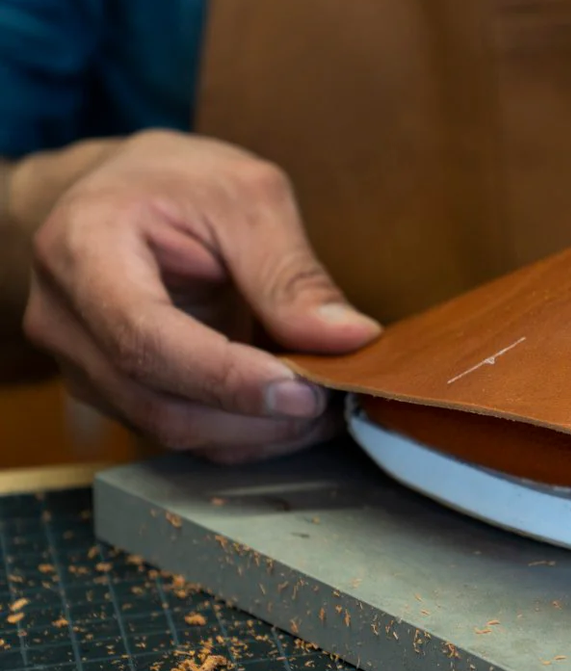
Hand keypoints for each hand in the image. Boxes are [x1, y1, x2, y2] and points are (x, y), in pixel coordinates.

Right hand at [22, 130, 379, 462]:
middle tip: (334, 403)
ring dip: (257, 433)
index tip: (304, 392)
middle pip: (157, 402)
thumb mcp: (245, 198)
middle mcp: (65, 320)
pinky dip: (245, 433)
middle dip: (255, 417)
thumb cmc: (176, 183)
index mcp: (82, 250)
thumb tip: (350, 338)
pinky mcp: (114, 392)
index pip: (146, 340)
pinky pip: (181, 431)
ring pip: (172, 429)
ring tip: (325, 407)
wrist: (121, 195)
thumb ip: (290, 272)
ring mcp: (81, 365)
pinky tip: (293, 413)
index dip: (227, 378)